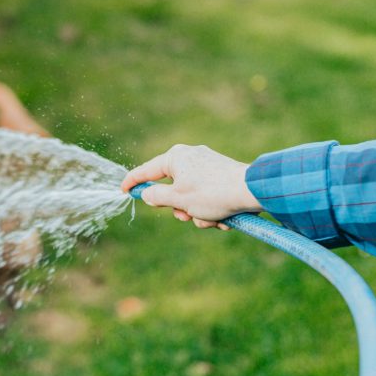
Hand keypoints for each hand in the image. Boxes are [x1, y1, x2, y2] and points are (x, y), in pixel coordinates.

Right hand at [121, 144, 261, 228]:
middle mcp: (190, 158)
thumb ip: (156, 197)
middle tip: (186, 215)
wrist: (252, 191)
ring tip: (212, 218)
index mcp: (176, 157)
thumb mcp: (178, 199)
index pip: (146, 170)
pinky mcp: (221, 177)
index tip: (122, 191)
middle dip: (180, 209)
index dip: (132, 182)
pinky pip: (208, 199)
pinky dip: (213, 211)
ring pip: (191, 199)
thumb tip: (147, 194)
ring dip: (199, 215)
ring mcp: (207, 167)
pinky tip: (225, 217)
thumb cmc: (212, 193)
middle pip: (172, 190)